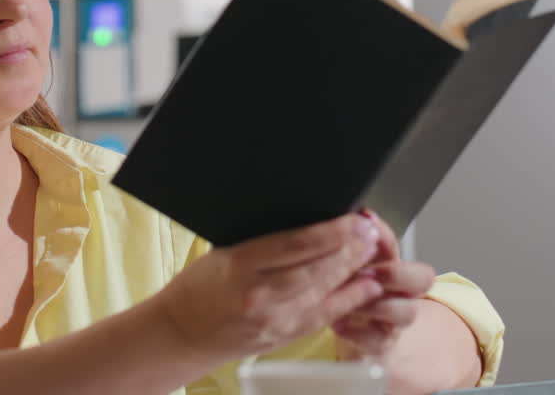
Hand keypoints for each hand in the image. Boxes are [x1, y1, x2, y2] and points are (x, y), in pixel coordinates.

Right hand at [153, 214, 385, 364]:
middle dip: (349, 248)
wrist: (182, 331)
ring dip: (352, 270)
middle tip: (371, 230)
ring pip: (322, 291)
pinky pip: (321, 316)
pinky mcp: (282, 336)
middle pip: (315, 268)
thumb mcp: (223, 251)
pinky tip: (365, 286)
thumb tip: (308, 222)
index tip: (353, 218)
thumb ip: (263, 240)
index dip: (330, 232)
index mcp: (239, 264)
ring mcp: (272, 319)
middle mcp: (258, 294)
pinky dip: (347, 300)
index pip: (295, 244)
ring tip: (372, 251)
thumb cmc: (199, 286)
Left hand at [332, 211, 435, 362]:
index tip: (364, 226)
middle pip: (423, 278)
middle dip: (395, 272)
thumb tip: (354, 215)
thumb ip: (353, 241)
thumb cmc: (352, 290)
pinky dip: (358, 331)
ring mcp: (394, 321)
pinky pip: (379, 341)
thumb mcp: (351, 263)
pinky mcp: (380, 344)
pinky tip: (339, 322)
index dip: (384, 235)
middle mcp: (402, 293)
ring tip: (352, 299)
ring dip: (378, 303)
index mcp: (394, 266)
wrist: (353, 332)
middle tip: (366, 270)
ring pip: (407, 312)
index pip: (400, 245)